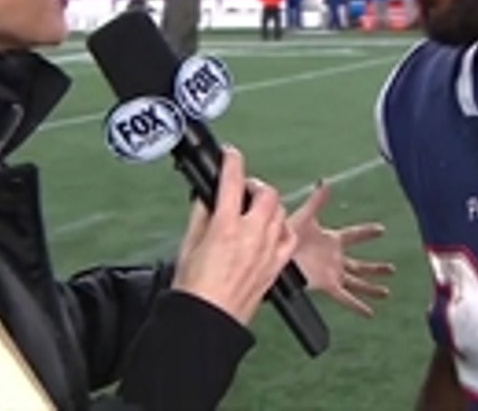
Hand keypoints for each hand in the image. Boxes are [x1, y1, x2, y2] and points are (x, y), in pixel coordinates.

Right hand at [171, 147, 297, 326]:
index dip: (233, 161)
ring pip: (280, 213)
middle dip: (255, 186)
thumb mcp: (187, 245)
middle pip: (266, 194)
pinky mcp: (276, 267)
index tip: (231, 154)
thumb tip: (206, 198)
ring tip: (255, 210)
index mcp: (225, 227)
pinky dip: (282, 228)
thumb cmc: (193, 291)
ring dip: (269, 205)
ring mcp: (268, 251)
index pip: (233, 181)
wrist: (207, 322)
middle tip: (243, 189)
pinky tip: (273, 230)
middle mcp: (251, 236)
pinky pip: (289, 237)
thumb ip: (200, 216)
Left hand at [288, 180, 394, 316]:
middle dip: (376, 267)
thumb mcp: (306, 217)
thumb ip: (317, 201)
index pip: (354, 235)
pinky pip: (346, 297)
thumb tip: (325, 182)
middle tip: (392, 269)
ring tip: (386, 292)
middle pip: (360, 264)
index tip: (381, 229)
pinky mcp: (328, 285)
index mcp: (332, 241)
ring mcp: (333, 273)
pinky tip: (369, 312)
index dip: (367, 232)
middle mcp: (335, 259)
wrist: (277, 257)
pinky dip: (358, 305)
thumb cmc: (289, 236)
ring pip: (358, 282)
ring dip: (371, 287)